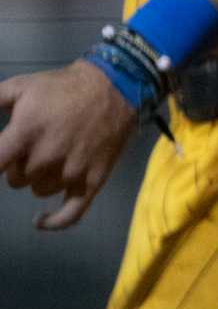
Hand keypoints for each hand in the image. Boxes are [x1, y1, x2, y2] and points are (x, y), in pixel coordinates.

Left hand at [0, 60, 137, 229]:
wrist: (115, 87)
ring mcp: (71, 172)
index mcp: (25, 133)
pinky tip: (39, 221)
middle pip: (16, 180)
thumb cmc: (63, 87)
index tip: (3, 159)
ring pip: (39, 191)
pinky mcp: (93, 181)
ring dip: (39, 179)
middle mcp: (46, 157)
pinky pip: (70, 214)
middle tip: (31, 147)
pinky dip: (53, 222)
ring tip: (50, 160)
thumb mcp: (21, 86)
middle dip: (19, 165)